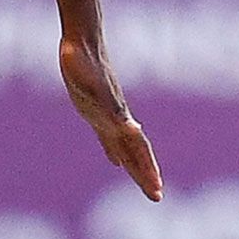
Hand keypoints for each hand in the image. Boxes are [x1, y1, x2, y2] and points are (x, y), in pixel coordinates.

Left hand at [59, 32, 161, 200]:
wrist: (81, 40)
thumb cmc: (80, 59)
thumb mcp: (89, 83)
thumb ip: (108, 104)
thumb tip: (133, 128)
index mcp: (117, 115)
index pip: (137, 147)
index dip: (147, 167)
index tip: (157, 187)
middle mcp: (117, 118)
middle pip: (137, 151)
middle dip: (147, 174)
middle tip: (157, 197)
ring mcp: (109, 115)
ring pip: (127, 147)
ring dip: (137, 167)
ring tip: (148, 186)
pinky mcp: (96, 111)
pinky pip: (110, 138)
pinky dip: (115, 153)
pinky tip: (116, 163)